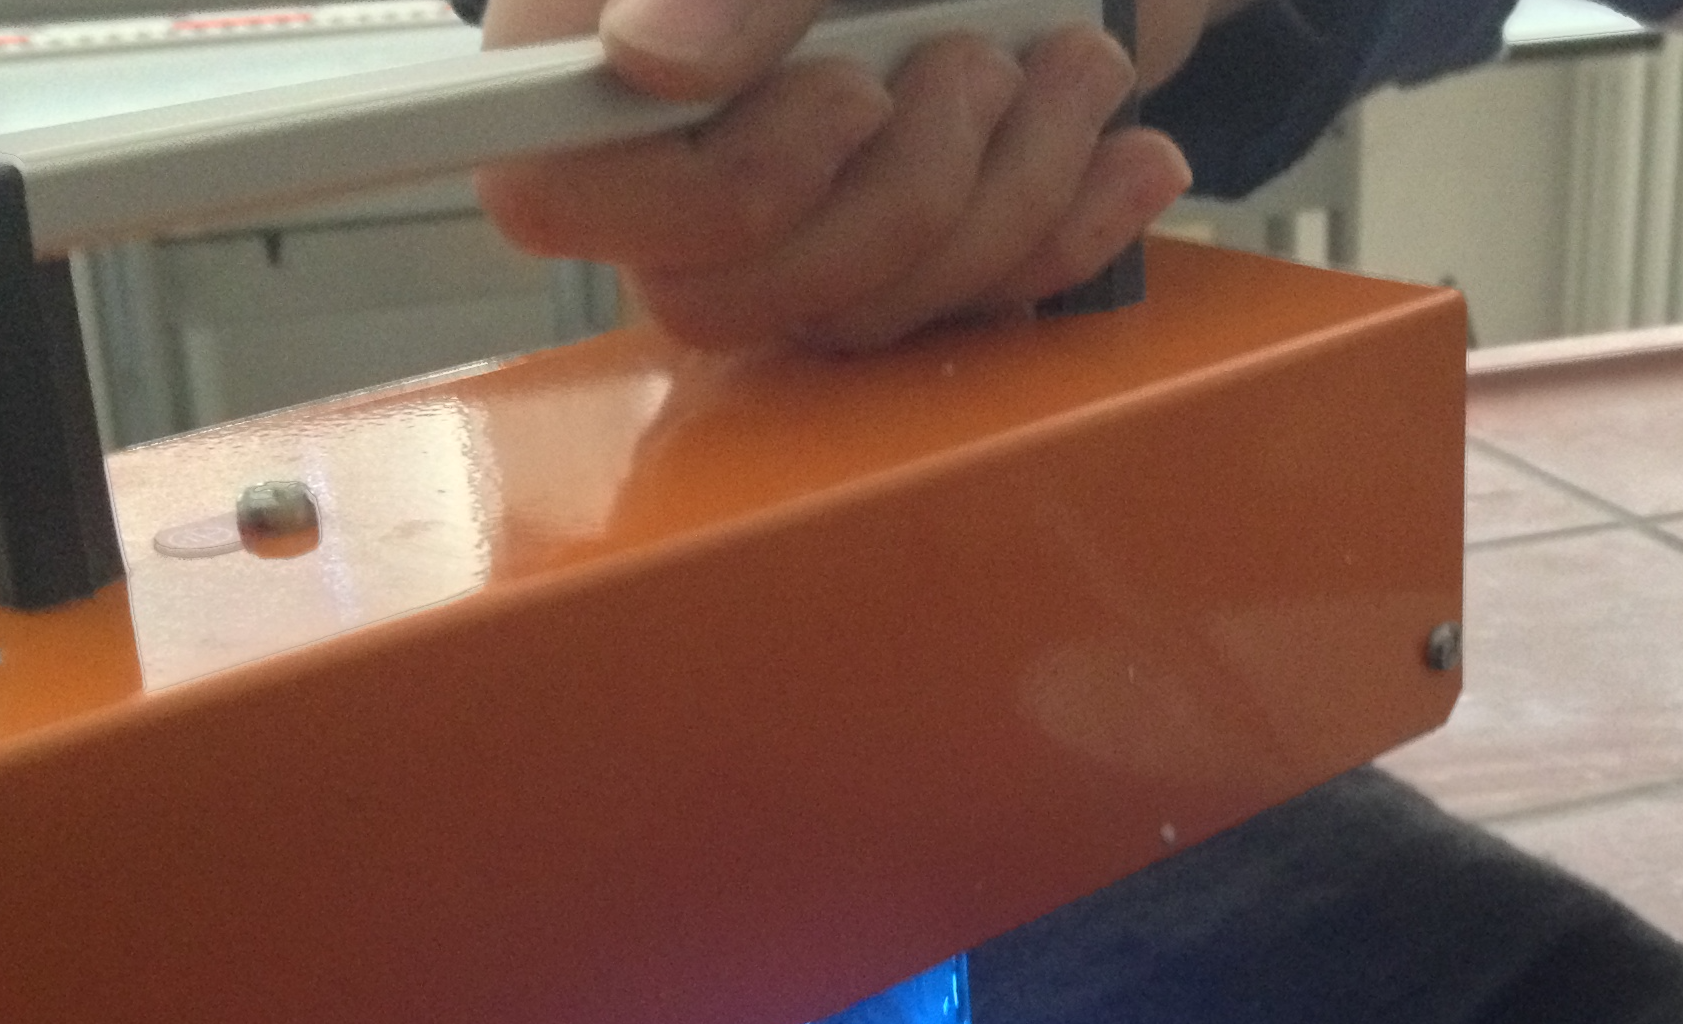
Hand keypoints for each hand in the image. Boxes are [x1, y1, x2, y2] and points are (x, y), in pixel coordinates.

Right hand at [474, 0, 1216, 352]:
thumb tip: (646, 58)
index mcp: (596, 47)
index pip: (555, 196)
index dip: (710, 188)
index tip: (848, 93)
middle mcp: (676, 155)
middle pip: (721, 298)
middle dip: (899, 194)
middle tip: (975, 62)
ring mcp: (794, 222)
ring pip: (861, 316)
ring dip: (1007, 191)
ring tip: (1072, 63)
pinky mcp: (908, 260)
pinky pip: (967, 317)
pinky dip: (1071, 225)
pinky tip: (1127, 149)